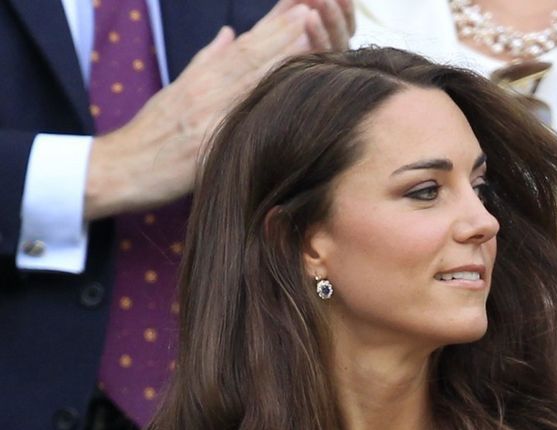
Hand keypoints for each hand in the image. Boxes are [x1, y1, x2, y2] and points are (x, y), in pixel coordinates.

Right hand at [85, 4, 351, 219]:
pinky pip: (241, 117)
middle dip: (283, 31)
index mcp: (201, 77)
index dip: (272, 27)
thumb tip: (229, 34)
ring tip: (307, 30)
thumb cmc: (150, 135)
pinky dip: (264, 98)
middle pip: (251, 56)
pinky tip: (287, 86)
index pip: (243, 46)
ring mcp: (209, 114)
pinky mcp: (209, 142)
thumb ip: (205, 62)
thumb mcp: (176, 90)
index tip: (298, 7)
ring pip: (249, 78)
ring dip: (280, 53)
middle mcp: (207, 89)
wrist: (123, 167)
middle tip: (313, 7)